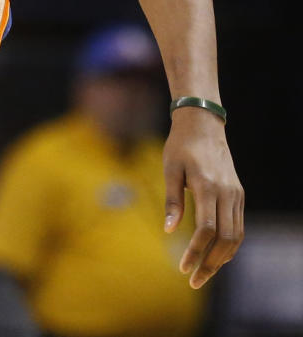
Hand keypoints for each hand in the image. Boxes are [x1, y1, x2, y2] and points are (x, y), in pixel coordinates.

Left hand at [163, 109, 243, 288]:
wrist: (203, 124)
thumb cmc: (180, 145)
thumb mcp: (170, 168)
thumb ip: (172, 201)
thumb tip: (168, 231)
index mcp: (207, 186)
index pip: (206, 229)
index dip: (196, 252)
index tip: (183, 268)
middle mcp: (226, 192)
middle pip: (225, 239)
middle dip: (210, 264)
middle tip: (193, 281)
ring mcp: (235, 194)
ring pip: (236, 236)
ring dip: (221, 259)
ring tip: (203, 273)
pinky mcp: (239, 194)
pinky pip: (238, 226)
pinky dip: (229, 245)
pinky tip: (215, 255)